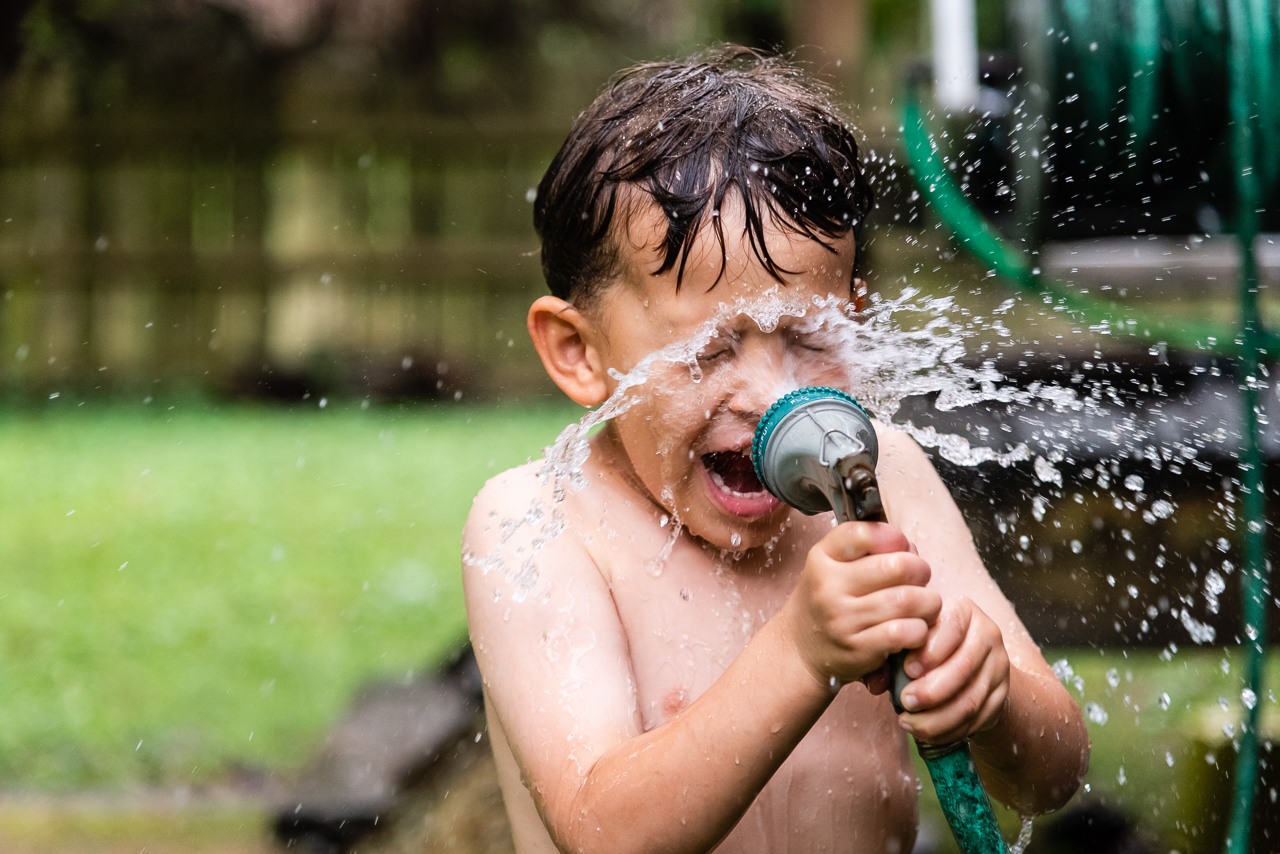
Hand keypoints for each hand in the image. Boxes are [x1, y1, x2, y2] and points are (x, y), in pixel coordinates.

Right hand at [782, 522, 939, 687]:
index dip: (894, 537)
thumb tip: (911, 549)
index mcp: (822, 559)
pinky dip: (920, 630)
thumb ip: (865, 550)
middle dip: (920, 570)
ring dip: (928, 603)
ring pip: (907, 601)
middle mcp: (828, 586)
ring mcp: (842, 619)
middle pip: (897, 566)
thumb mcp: (830, 566)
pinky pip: (905, 632)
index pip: (863, 533)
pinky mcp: (858, 649)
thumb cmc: (826, 603)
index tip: (901, 548)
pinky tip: (914, 630)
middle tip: (921, 579)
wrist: (799, 651)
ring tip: (924, 606)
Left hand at [897, 597, 1009, 743]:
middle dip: (931, 691)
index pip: (952, 627)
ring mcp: (999, 665)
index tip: (906, 670)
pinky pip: (977, 719)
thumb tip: (877, 680)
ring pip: (971, 699)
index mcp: (964, 611)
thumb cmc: (926, 645)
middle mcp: (988, 634)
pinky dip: (949, 730)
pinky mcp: (1002, 694)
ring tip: (909, 722)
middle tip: (905, 702)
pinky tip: (926, 732)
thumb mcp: (913, 638)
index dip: (930, 651)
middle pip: (963, 667)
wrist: (968, 662)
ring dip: (937, 717)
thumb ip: (896, 650)